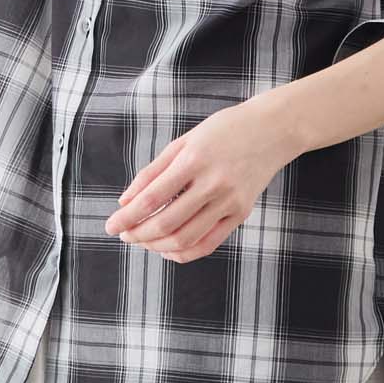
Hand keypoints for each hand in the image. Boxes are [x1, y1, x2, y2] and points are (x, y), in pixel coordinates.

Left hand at [103, 96, 300, 262]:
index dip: (127, 217)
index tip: (111, 225)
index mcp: (194, 160)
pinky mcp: (241, 213)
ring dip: (157, 245)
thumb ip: (153, 172)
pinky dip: (183, 252)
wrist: (272, 130)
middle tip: (123, 235)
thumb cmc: (222, 131)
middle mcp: (213, 183)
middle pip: (167, 223)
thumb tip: (125, 201)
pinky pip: (208, 244)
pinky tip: (167, 248)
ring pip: (186, 238)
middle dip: (138, 234)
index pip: (152, 198)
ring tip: (142, 241)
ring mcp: (230, 201)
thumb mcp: (183, 141)